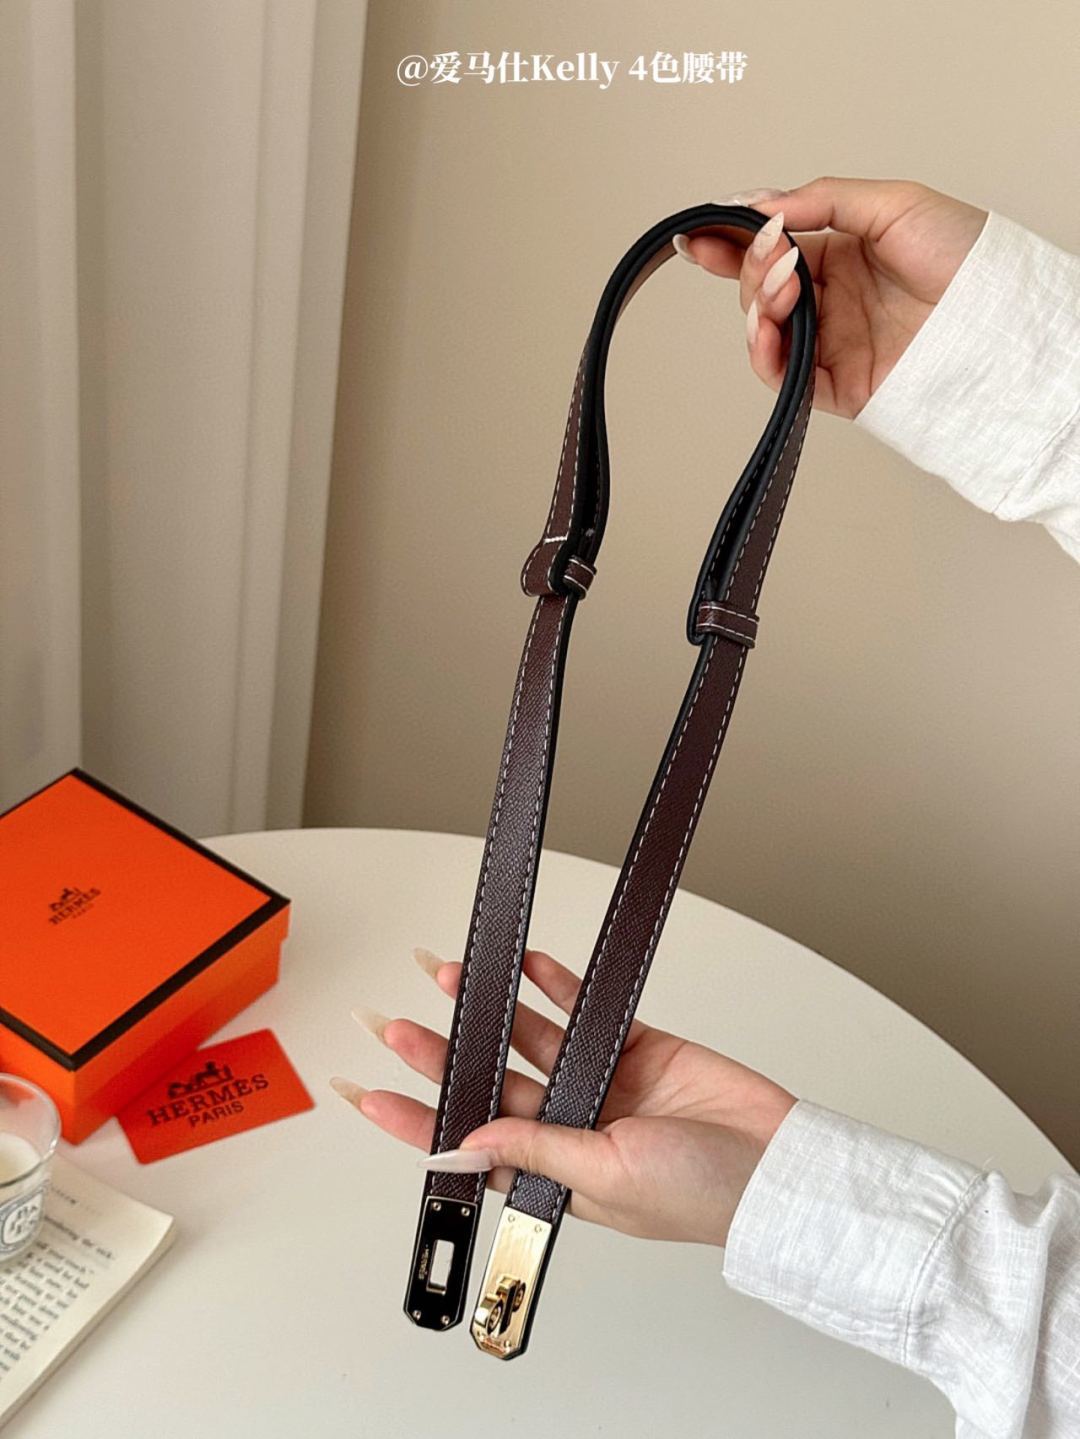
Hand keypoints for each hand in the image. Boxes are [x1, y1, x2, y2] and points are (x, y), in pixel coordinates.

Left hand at [332, 947, 795, 1247]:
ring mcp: (600, 1086)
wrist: (778, 1164)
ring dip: (492, 1010)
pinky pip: (585, 1011)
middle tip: (397, 1026)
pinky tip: (527, 967)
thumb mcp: (607, 1181)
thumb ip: (538, 1150)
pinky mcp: (635, 1049)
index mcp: (555, 1177)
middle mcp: (570, 1129)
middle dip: (442, 1055)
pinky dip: (556, 986)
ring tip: (451, 976)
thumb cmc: (704, 1195)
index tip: (369, 1097)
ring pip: (529, 1040)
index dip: (417, 1123)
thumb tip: (467, 1141)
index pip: (468, 1147)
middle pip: (489, 1084)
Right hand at [679, 177, 987, 417]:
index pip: (772, 247)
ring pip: (764, 328)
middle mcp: (832, 300)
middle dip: (750, 267)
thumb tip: (763, 203)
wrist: (994, 320)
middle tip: (771, 253)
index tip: (698, 232)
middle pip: (760, 286)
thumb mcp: (894, 204)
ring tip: (783, 283)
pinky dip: (763, 349)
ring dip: (758, 302)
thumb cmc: (966, 261)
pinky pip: (780, 374)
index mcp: (843, 254)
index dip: (731, 240)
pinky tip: (768, 324)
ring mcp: (830, 342)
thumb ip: (823, 200)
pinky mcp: (833, 384)